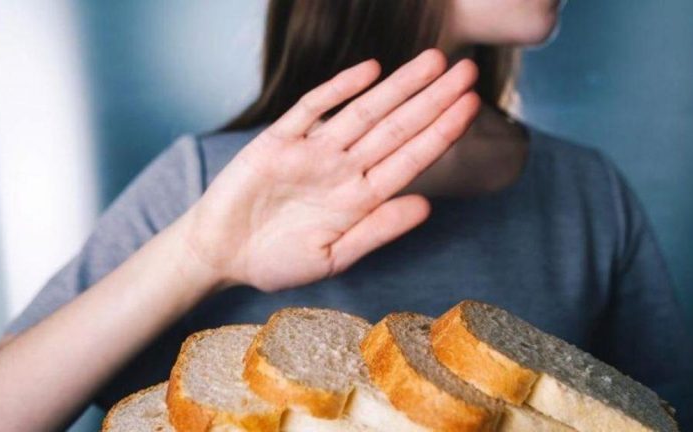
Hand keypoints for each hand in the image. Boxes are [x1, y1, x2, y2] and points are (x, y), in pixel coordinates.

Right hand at [184, 48, 478, 292]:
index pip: (410, 159)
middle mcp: (343, 169)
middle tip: (468, 71)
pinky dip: (339, 88)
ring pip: (363, 111)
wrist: (220, 253)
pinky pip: (312, 108)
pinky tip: (370, 70)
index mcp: (360, 198)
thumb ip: (377, 231)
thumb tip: (427, 206)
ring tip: (434, 61)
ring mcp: (313, 152)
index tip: (472, 108)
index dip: (442, 133)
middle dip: (433, 99)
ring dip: (398, 87)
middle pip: (396, 127)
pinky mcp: (278, 140)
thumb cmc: (276, 262)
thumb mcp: (332, 257)